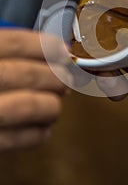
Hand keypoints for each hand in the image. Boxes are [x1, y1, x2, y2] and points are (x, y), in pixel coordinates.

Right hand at [0, 30, 71, 151]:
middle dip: (55, 78)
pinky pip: (14, 140)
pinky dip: (37, 134)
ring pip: (26, 107)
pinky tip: (42, 127)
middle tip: (65, 80)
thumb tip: (48, 52)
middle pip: (26, 75)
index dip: (45, 46)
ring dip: (50, 105)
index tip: (63, 51)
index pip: (13, 43)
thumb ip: (5, 52)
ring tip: (54, 104)